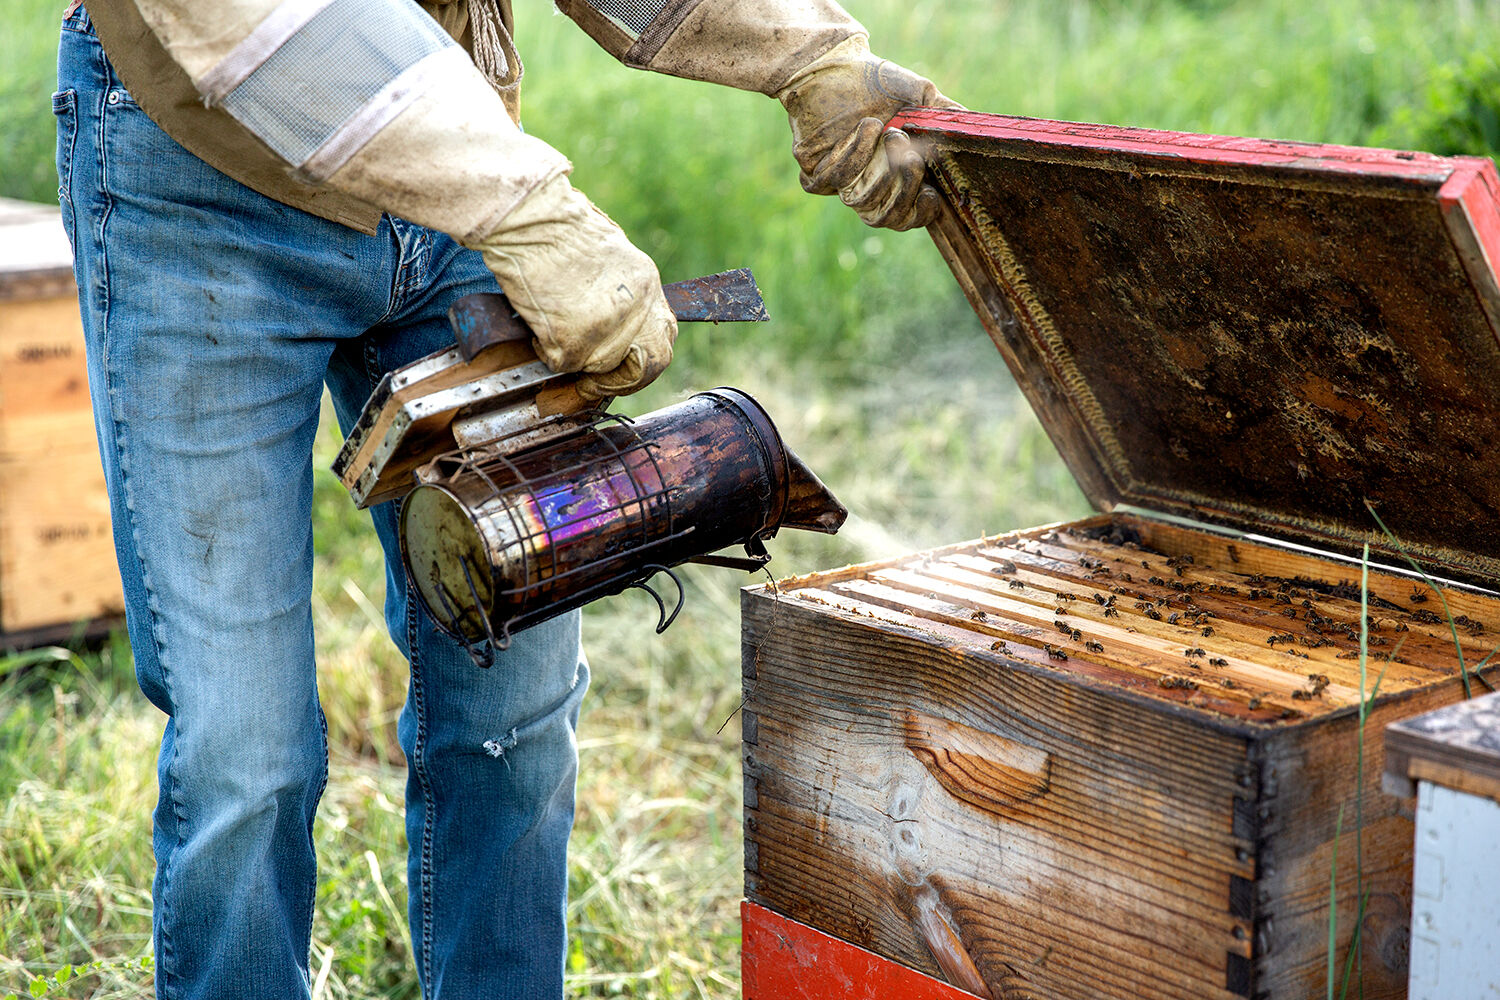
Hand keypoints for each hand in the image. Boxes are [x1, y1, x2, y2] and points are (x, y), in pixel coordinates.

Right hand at [470, 173, 676, 400]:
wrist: (531, 220)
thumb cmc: (556, 227)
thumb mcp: (607, 254)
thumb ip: (618, 291)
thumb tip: (609, 323)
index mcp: (647, 284)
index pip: (663, 335)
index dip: (645, 356)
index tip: (625, 364)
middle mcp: (637, 309)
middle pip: (652, 364)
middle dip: (625, 380)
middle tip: (596, 383)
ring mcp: (609, 328)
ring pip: (600, 367)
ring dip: (576, 360)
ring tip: (552, 332)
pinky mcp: (575, 342)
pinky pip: (562, 362)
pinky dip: (545, 349)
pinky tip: (537, 325)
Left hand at [777, 36, 960, 230]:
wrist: (835, 63)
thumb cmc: (877, 82)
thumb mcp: (919, 98)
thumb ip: (944, 118)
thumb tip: (973, 131)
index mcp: (895, 176)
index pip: (907, 216)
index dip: (920, 214)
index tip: (932, 194)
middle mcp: (868, 184)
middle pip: (885, 217)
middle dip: (903, 190)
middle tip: (911, 158)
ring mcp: (841, 182)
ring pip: (860, 202)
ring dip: (878, 168)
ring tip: (888, 131)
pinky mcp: (815, 172)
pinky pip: (834, 180)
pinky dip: (854, 154)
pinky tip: (865, 127)